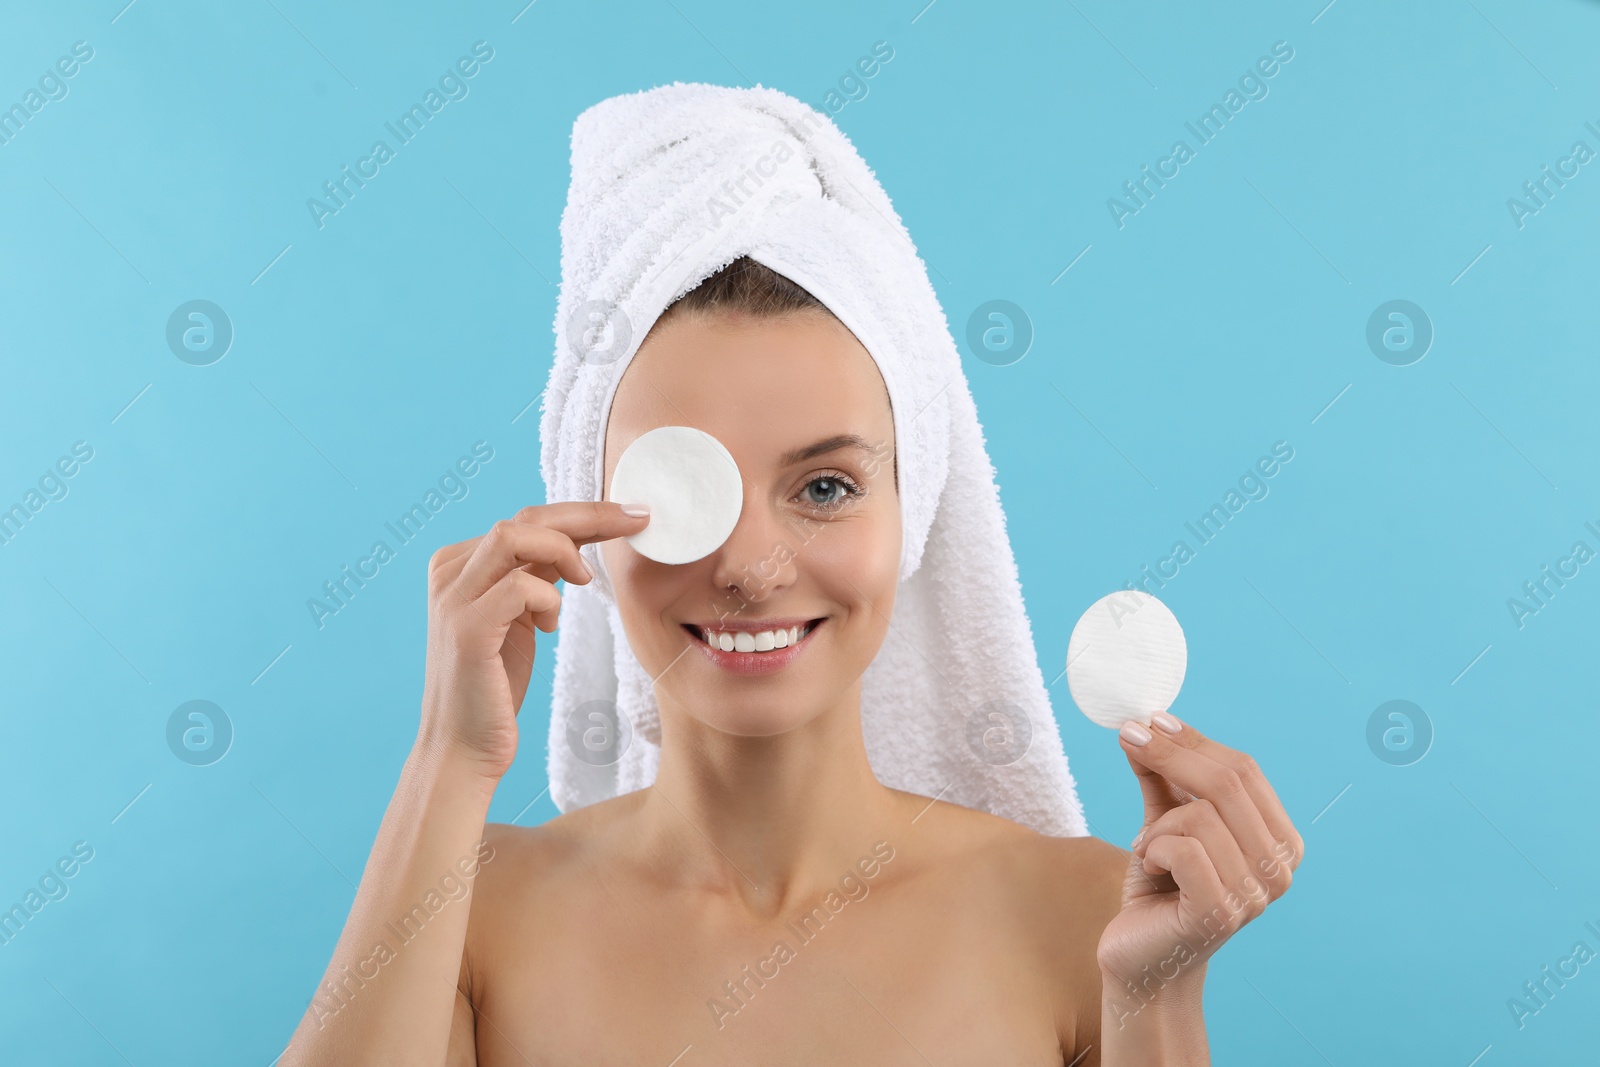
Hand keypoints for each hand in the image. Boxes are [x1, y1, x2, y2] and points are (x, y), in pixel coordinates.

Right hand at [417, 501, 648, 779]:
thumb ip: (535, 578)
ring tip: (585, 580)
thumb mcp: (518, 619)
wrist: (463, 749)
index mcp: (460, 564)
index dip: (583, 513)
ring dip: (564, 549)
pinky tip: (549, 626)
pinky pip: (519, 587)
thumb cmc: (494, 686)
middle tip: (636, 520)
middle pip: (525, 517)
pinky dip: (548, 599)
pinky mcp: (466, 629)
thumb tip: (575, 542)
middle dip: (589, 515)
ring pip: (513, 535)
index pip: (527, 518)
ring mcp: (453, 598)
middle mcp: (451, 572)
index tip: (630, 516)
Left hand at [1095, 713, 1303, 1000]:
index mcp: (1280, 841)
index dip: (1195, 740)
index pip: (1244, 770)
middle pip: (1228, 783)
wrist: (1142, 959)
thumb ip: (1163, 777)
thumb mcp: (1164, 822)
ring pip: (1201, 815)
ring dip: (1159, 825)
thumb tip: (1145, 724)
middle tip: (1128, 737)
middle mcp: (1280, 869)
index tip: (1149, 720)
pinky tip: (1150, 869)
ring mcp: (1255, 895)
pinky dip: (1154, 849)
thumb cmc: (1160, 890)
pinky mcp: (1220, 914)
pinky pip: (1183, 849)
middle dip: (1170, 753)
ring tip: (1151, 850)